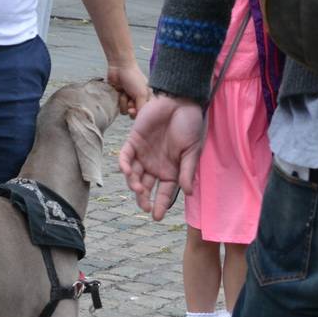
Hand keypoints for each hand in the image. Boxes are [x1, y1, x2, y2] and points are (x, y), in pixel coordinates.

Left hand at [107, 61, 149, 117]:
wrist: (119, 68)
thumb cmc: (133, 78)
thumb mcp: (141, 94)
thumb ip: (142, 107)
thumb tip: (140, 119)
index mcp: (148, 98)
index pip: (145, 112)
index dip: (138, 112)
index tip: (134, 108)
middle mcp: (139, 100)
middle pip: (134, 114)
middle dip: (130, 108)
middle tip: (129, 99)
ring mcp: (128, 100)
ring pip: (125, 112)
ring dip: (123, 103)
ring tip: (124, 93)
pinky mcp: (119, 99)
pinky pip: (118, 108)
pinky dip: (118, 101)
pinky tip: (119, 92)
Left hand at [118, 94, 204, 220]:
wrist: (181, 99)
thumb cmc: (191, 123)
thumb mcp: (192, 150)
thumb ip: (187, 170)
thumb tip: (187, 193)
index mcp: (170, 170)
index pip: (164, 192)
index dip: (161, 204)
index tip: (157, 217)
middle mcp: (155, 165)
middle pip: (146, 187)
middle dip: (143, 199)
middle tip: (145, 206)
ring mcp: (143, 155)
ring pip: (134, 175)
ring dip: (134, 183)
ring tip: (139, 188)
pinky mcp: (133, 142)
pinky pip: (125, 157)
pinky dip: (124, 165)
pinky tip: (127, 171)